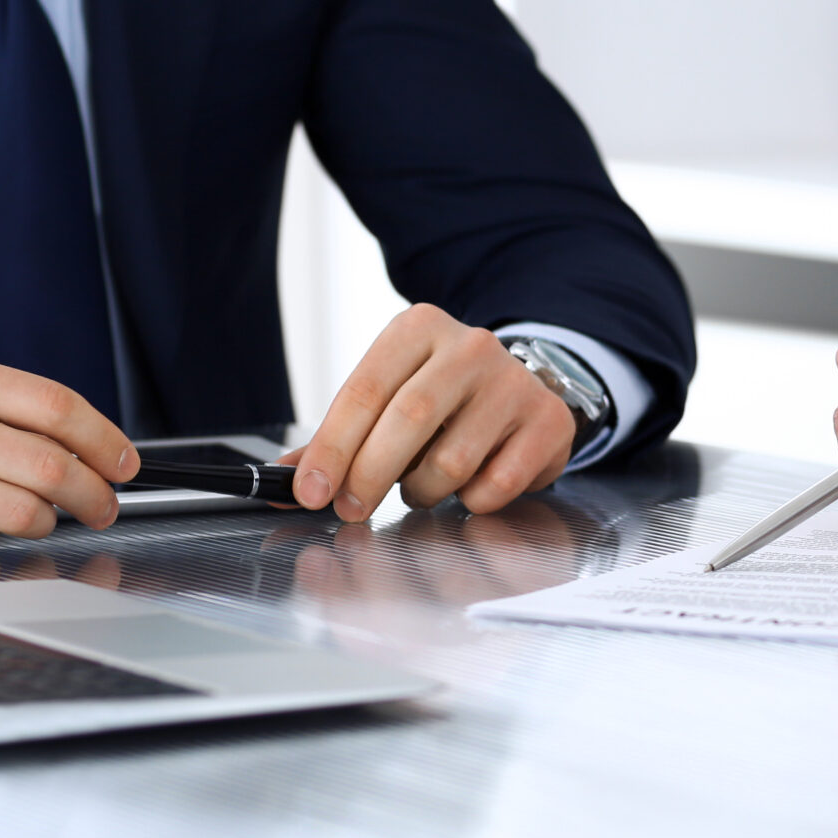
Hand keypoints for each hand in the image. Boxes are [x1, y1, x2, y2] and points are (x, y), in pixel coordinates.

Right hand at [0, 352, 138, 561]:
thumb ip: (3, 407)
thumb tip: (91, 447)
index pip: (55, 406)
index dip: (105, 440)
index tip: (124, 464)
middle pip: (51, 466)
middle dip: (93, 494)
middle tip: (102, 506)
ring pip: (22, 512)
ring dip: (42, 522)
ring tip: (30, 516)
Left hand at [290, 304, 573, 522]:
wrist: (522, 390)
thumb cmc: (443, 400)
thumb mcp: (389, 398)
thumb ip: (340, 437)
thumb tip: (290, 479)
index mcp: (418, 328)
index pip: (365, 390)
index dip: (332, 447)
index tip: (310, 491)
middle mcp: (470, 347)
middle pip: (409, 420)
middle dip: (369, 475)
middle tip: (351, 509)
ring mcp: (514, 383)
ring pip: (452, 461)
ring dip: (424, 491)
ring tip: (422, 486)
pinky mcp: (547, 421)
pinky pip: (496, 484)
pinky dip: (471, 501)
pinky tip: (468, 486)